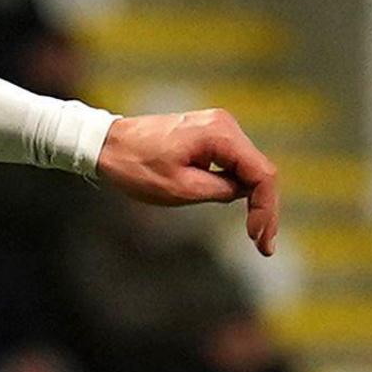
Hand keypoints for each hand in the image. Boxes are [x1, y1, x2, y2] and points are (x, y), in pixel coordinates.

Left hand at [97, 109, 279, 256]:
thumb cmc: (135, 166)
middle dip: (264, 208)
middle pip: (259, 170)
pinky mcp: (208, 134)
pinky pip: (232, 162)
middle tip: (265, 246)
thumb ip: (220, 191)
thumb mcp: (179, 188)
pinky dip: (238, 186)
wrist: (105, 144)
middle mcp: (224, 124)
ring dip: (254, 199)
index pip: (261, 174)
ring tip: (256, 233)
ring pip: (248, 167)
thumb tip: (245, 194)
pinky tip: (243, 210)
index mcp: (220, 134)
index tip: (259, 238)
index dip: (266, 208)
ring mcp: (217, 127)